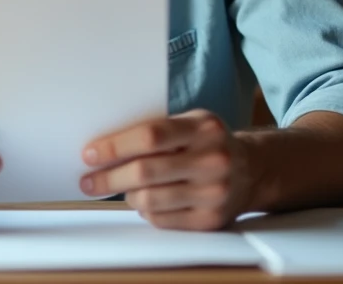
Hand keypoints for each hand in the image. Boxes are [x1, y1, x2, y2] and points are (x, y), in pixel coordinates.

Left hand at [79, 109, 252, 230]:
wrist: (253, 170)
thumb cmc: (209, 142)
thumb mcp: (192, 122)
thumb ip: (157, 130)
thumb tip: (105, 148)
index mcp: (204, 128)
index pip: (150, 136)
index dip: (115, 146)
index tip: (89, 154)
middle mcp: (212, 160)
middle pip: (145, 172)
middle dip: (109, 178)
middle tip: (88, 181)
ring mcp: (213, 193)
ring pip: (150, 200)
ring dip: (127, 195)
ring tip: (123, 189)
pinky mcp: (210, 220)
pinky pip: (162, 220)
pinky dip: (146, 211)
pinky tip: (146, 200)